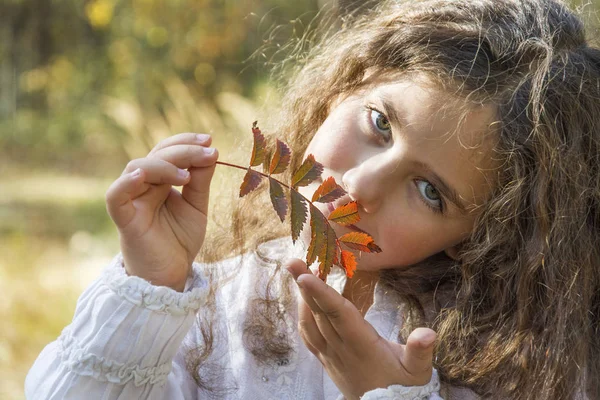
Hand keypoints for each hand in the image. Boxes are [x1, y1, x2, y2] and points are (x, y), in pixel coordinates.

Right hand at [105, 133, 217, 290]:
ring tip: (187, 175)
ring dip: (164, 165)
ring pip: (138, 168)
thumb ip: (201, 181)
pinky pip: (115, 195)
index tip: (210, 141)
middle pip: (156, 155)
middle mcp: (143, 186)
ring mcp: (132, 200)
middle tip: (207, 152)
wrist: (171, 275)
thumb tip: (212, 152)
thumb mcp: (197, 207)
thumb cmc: (180, 241)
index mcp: (159, 181)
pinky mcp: (124, 218)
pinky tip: (144, 175)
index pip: (167, 151)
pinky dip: (127, 182)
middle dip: (183, 150)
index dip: (186, 142)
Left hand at [286, 259, 435, 399]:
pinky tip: (302, 301)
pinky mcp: (325, 359)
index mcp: (361, 344)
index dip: (322, 294)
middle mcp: (340, 347)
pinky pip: (307, 335)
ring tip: (297, 271)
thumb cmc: (401, 386)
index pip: (338, 314)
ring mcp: (329, 354)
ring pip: (309, 322)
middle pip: (318, 312)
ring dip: (302, 297)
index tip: (306, 276)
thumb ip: (420, 352)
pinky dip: (302, 315)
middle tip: (293, 261)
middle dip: (304, 286)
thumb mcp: (417, 372)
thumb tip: (428, 333)